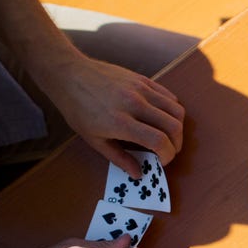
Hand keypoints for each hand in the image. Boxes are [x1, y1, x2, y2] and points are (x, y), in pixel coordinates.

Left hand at [39, 54, 184, 178]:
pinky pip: (170, 96)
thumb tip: (138, 173)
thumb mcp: (93, 139)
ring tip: (169, 135)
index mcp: (120, 122)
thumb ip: (118, 158)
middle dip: (176, 144)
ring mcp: (141, 89)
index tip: (163, 161)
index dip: (167, 155)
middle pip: (173, 126)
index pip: (158, 141)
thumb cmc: (77, 109)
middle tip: (169, 151)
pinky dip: (173, 110)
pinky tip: (163, 117)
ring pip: (177, 110)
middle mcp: (135, 104)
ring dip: (178, 127)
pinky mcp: (143, 80)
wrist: (69, 75)